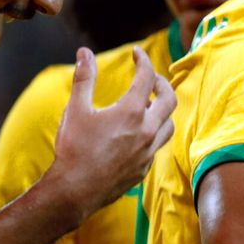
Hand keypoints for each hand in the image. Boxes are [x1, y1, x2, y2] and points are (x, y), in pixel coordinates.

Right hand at [45, 46, 175, 220]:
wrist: (76, 190)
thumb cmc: (73, 149)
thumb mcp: (75, 109)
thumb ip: (83, 78)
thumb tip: (85, 52)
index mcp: (130, 112)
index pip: (147, 77)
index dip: (143, 61)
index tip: (137, 54)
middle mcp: (147, 130)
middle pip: (169, 100)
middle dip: (162, 84)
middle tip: (151, 78)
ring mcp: (149, 151)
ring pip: (169, 125)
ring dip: (162, 111)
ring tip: (147, 105)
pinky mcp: (145, 167)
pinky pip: (157, 145)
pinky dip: (153, 133)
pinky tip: (137, 133)